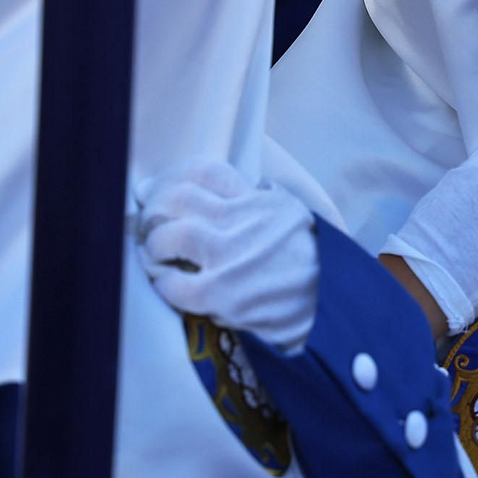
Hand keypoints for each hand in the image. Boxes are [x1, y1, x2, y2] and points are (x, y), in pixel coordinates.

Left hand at [135, 158, 318, 351]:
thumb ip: (267, 198)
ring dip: (155, 245)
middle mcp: (241, 221)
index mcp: (257, 200)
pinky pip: (173, 284)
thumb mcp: (294, 215)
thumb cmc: (310, 262)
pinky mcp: (223, 294)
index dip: (172, 179)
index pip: (205, 171)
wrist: (329, 306)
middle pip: (178, 198)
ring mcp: (230, 257)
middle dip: (154, 209)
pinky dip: (164, 283)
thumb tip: (252, 186)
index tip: (157, 190)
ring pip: (170, 235)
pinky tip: (168, 284)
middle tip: (149, 224)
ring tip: (156, 254)